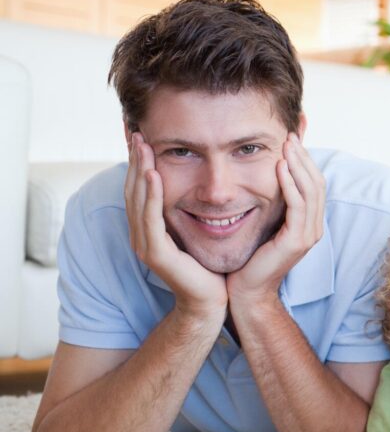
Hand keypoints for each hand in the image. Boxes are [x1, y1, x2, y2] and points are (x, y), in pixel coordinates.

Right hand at [125, 133, 226, 318]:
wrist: (212, 301)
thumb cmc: (209, 265)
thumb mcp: (198, 229)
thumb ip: (191, 207)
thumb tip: (200, 180)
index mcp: (150, 228)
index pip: (140, 188)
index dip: (138, 161)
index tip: (141, 134)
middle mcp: (142, 235)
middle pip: (133, 189)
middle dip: (134, 160)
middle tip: (135, 130)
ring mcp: (146, 245)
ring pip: (138, 201)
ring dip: (139, 171)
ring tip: (142, 145)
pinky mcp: (157, 254)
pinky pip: (151, 219)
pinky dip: (151, 196)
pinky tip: (153, 175)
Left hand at [227, 134, 325, 304]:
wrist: (246, 291)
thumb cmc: (250, 258)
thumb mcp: (264, 224)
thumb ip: (271, 204)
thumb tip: (267, 178)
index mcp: (309, 223)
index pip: (315, 184)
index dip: (305, 160)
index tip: (291, 139)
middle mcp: (314, 228)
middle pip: (317, 183)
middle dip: (304, 157)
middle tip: (290, 135)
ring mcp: (308, 235)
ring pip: (311, 191)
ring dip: (299, 165)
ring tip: (286, 145)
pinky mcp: (296, 241)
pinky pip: (298, 205)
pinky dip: (290, 184)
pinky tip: (280, 167)